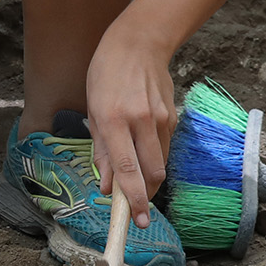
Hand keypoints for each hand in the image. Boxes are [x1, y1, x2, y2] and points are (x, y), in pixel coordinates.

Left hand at [83, 27, 177, 224]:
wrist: (138, 44)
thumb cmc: (105, 77)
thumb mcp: (93, 113)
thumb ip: (102, 153)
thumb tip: (107, 187)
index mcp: (114, 120)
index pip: (128, 169)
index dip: (133, 199)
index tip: (136, 220)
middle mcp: (141, 121)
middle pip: (153, 173)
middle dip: (146, 196)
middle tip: (136, 209)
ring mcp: (161, 119)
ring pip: (161, 163)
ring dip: (150, 179)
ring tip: (136, 181)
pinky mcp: (172, 117)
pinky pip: (164, 148)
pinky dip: (154, 158)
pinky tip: (142, 151)